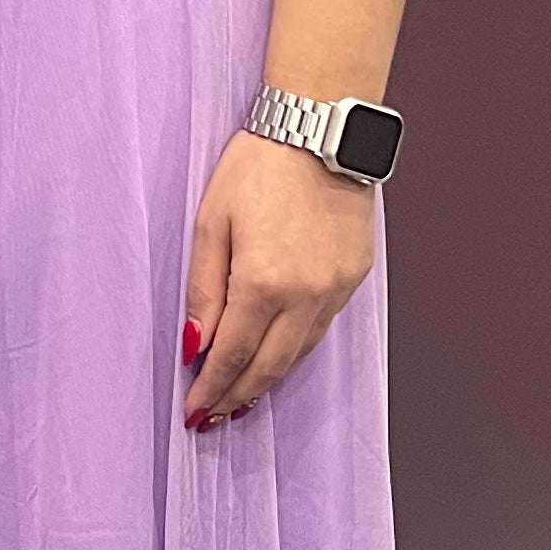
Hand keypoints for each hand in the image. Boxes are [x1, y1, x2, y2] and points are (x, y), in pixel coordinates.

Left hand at [181, 128, 378, 426]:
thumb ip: (204, 290)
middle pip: (269, 366)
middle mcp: (306, 295)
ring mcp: (336, 289)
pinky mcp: (355, 277)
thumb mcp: (211, 223)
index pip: (232, 356)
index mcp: (264, 282)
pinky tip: (279, 355)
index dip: (211, 390)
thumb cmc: (258, 167)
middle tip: (214, 419)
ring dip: (269, 380)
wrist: (319, 131)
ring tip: (242, 399)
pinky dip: (296, 349)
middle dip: (238, 397)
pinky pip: (322, 327)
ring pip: (300, 354)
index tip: (195, 414)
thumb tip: (195, 345)